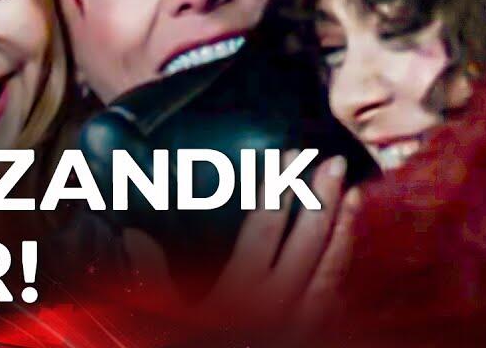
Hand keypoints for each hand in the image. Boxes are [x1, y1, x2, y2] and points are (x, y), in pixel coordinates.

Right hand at [124, 151, 360, 335]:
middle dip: (319, 197)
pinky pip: (337, 290)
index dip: (278, 189)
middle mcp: (276, 305)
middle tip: (330, 160)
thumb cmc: (194, 345)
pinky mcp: (315, 333)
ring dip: (343, 224)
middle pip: (306, 241)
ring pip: (331, 264)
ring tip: (352, 189)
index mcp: (239, 295)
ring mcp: (302, 321)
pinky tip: (351, 236)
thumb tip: (134, 235)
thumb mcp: (167, 321)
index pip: (264, 229)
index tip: (287, 156)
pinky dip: (346, 259)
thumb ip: (152, 277)